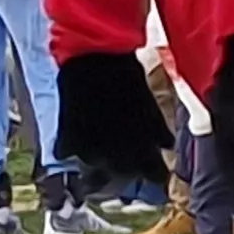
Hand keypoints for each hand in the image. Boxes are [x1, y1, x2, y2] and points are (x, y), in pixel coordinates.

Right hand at [55, 51, 174, 191]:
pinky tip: (81, 137)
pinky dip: (76, 149)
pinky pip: (70, 155)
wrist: (92, 56)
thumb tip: (166, 146)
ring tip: (105, 149)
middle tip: (130, 158)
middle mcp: (115, 157)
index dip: (157, 173)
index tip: (158, 171)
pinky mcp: (67, 141)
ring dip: (101, 163)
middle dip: (129, 169)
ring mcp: (88, 152)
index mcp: (141, 148)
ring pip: (95, 171)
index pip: (155, 176)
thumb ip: (158, 130)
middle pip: (124, 177)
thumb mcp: (149, 104)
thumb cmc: (126, 76)